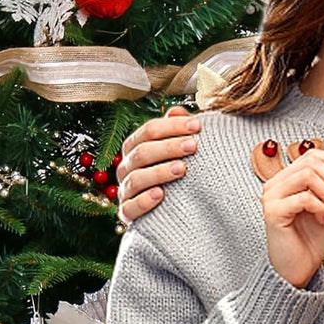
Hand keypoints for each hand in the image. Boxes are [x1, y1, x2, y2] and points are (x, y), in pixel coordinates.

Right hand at [117, 107, 199, 222]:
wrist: (174, 210)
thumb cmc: (175, 173)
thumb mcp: (178, 151)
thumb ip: (176, 131)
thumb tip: (177, 110)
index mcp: (136, 147)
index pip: (149, 131)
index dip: (172, 126)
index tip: (197, 126)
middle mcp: (127, 168)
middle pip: (142, 152)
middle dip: (169, 147)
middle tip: (193, 146)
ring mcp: (126, 191)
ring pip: (136, 178)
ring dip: (159, 172)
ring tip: (182, 169)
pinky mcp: (127, 213)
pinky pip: (130, 208)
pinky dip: (144, 201)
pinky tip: (161, 194)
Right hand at [261, 148, 323, 288]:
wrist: (298, 269)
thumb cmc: (310, 241)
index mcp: (287, 180)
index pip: (312, 155)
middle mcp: (276, 184)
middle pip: (311, 162)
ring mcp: (272, 197)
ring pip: (308, 176)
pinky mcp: (273, 212)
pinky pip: (304, 197)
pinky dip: (319, 207)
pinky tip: (321, 220)